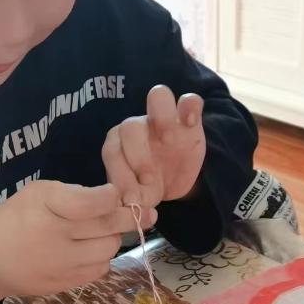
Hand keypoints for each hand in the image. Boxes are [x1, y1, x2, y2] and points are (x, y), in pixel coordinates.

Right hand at [0, 181, 156, 303]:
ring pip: (109, 249)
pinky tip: (91, 251)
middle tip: (145, 211)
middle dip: (130, 216)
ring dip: (113, 238)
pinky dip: (101, 258)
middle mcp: (58, 236)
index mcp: (47, 207)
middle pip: (110, 226)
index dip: (112, 196)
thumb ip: (72, 193)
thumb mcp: (36, 193)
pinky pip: (99, 270)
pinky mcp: (66, 283)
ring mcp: (63, 264)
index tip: (114, 193)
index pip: (94, 202)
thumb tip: (110, 200)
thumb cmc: (14, 219)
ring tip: (105, 232)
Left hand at [102, 85, 204, 207]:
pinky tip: (191, 123)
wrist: (174, 181)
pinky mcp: (190, 118)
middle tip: (149, 179)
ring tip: (169, 141)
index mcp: (119, 144)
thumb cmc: (150, 185)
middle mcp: (138, 126)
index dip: (120, 175)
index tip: (132, 198)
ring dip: (161, 118)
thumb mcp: (140, 195)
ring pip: (157, 97)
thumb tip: (130, 206)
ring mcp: (164, 118)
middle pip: (131, 124)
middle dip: (137, 156)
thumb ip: (132, 197)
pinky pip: (190, 99)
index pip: (112, 150)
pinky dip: (189, 106)